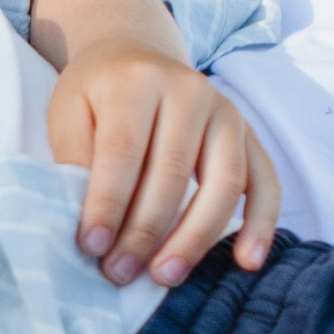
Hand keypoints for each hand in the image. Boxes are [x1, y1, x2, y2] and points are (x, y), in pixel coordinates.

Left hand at [47, 42, 278, 289]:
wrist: (136, 57)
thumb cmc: (97, 95)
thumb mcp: (68, 112)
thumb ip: (74, 158)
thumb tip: (90, 221)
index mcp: (137, 82)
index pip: (124, 151)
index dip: (107, 203)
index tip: (91, 246)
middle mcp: (190, 91)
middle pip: (173, 172)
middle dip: (144, 232)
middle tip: (119, 272)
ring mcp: (226, 112)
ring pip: (223, 183)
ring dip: (194, 238)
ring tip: (165, 276)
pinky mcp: (249, 135)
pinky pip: (265, 182)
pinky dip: (262, 224)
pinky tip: (246, 261)